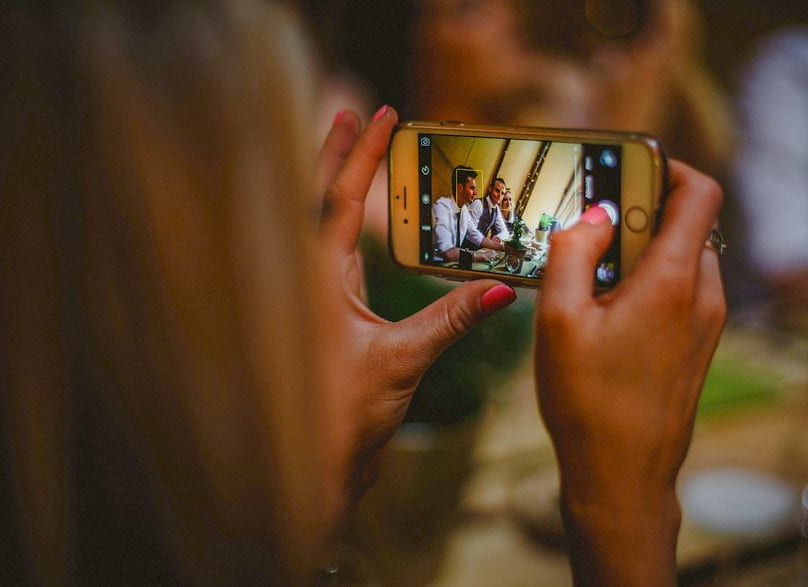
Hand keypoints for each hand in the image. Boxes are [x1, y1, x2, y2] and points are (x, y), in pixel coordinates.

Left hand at [316, 106, 516, 508]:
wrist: (316, 467)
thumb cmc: (342, 417)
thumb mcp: (402, 360)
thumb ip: (450, 320)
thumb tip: (500, 292)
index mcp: (315, 279)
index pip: (341, 198)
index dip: (360, 153)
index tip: (377, 114)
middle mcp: (308, 280)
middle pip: (320, 199)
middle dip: (337, 154)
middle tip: (355, 115)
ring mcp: (314, 298)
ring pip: (322, 225)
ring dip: (340, 185)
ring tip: (357, 153)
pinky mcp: (325, 318)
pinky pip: (333, 256)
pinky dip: (348, 226)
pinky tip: (363, 227)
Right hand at [535, 160, 724, 584]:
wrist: (622, 476)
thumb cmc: (587, 403)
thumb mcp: (558, 321)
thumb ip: (571, 254)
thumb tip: (590, 217)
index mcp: (673, 281)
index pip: (699, 192)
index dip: (668, 167)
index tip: (627, 169)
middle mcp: (702, 296)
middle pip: (685, 224)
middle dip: (638, 214)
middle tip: (587, 229)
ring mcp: (706, 323)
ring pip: (683, 259)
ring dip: (641, 252)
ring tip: (589, 275)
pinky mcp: (697, 345)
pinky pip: (682, 291)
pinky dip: (649, 282)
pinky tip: (605, 311)